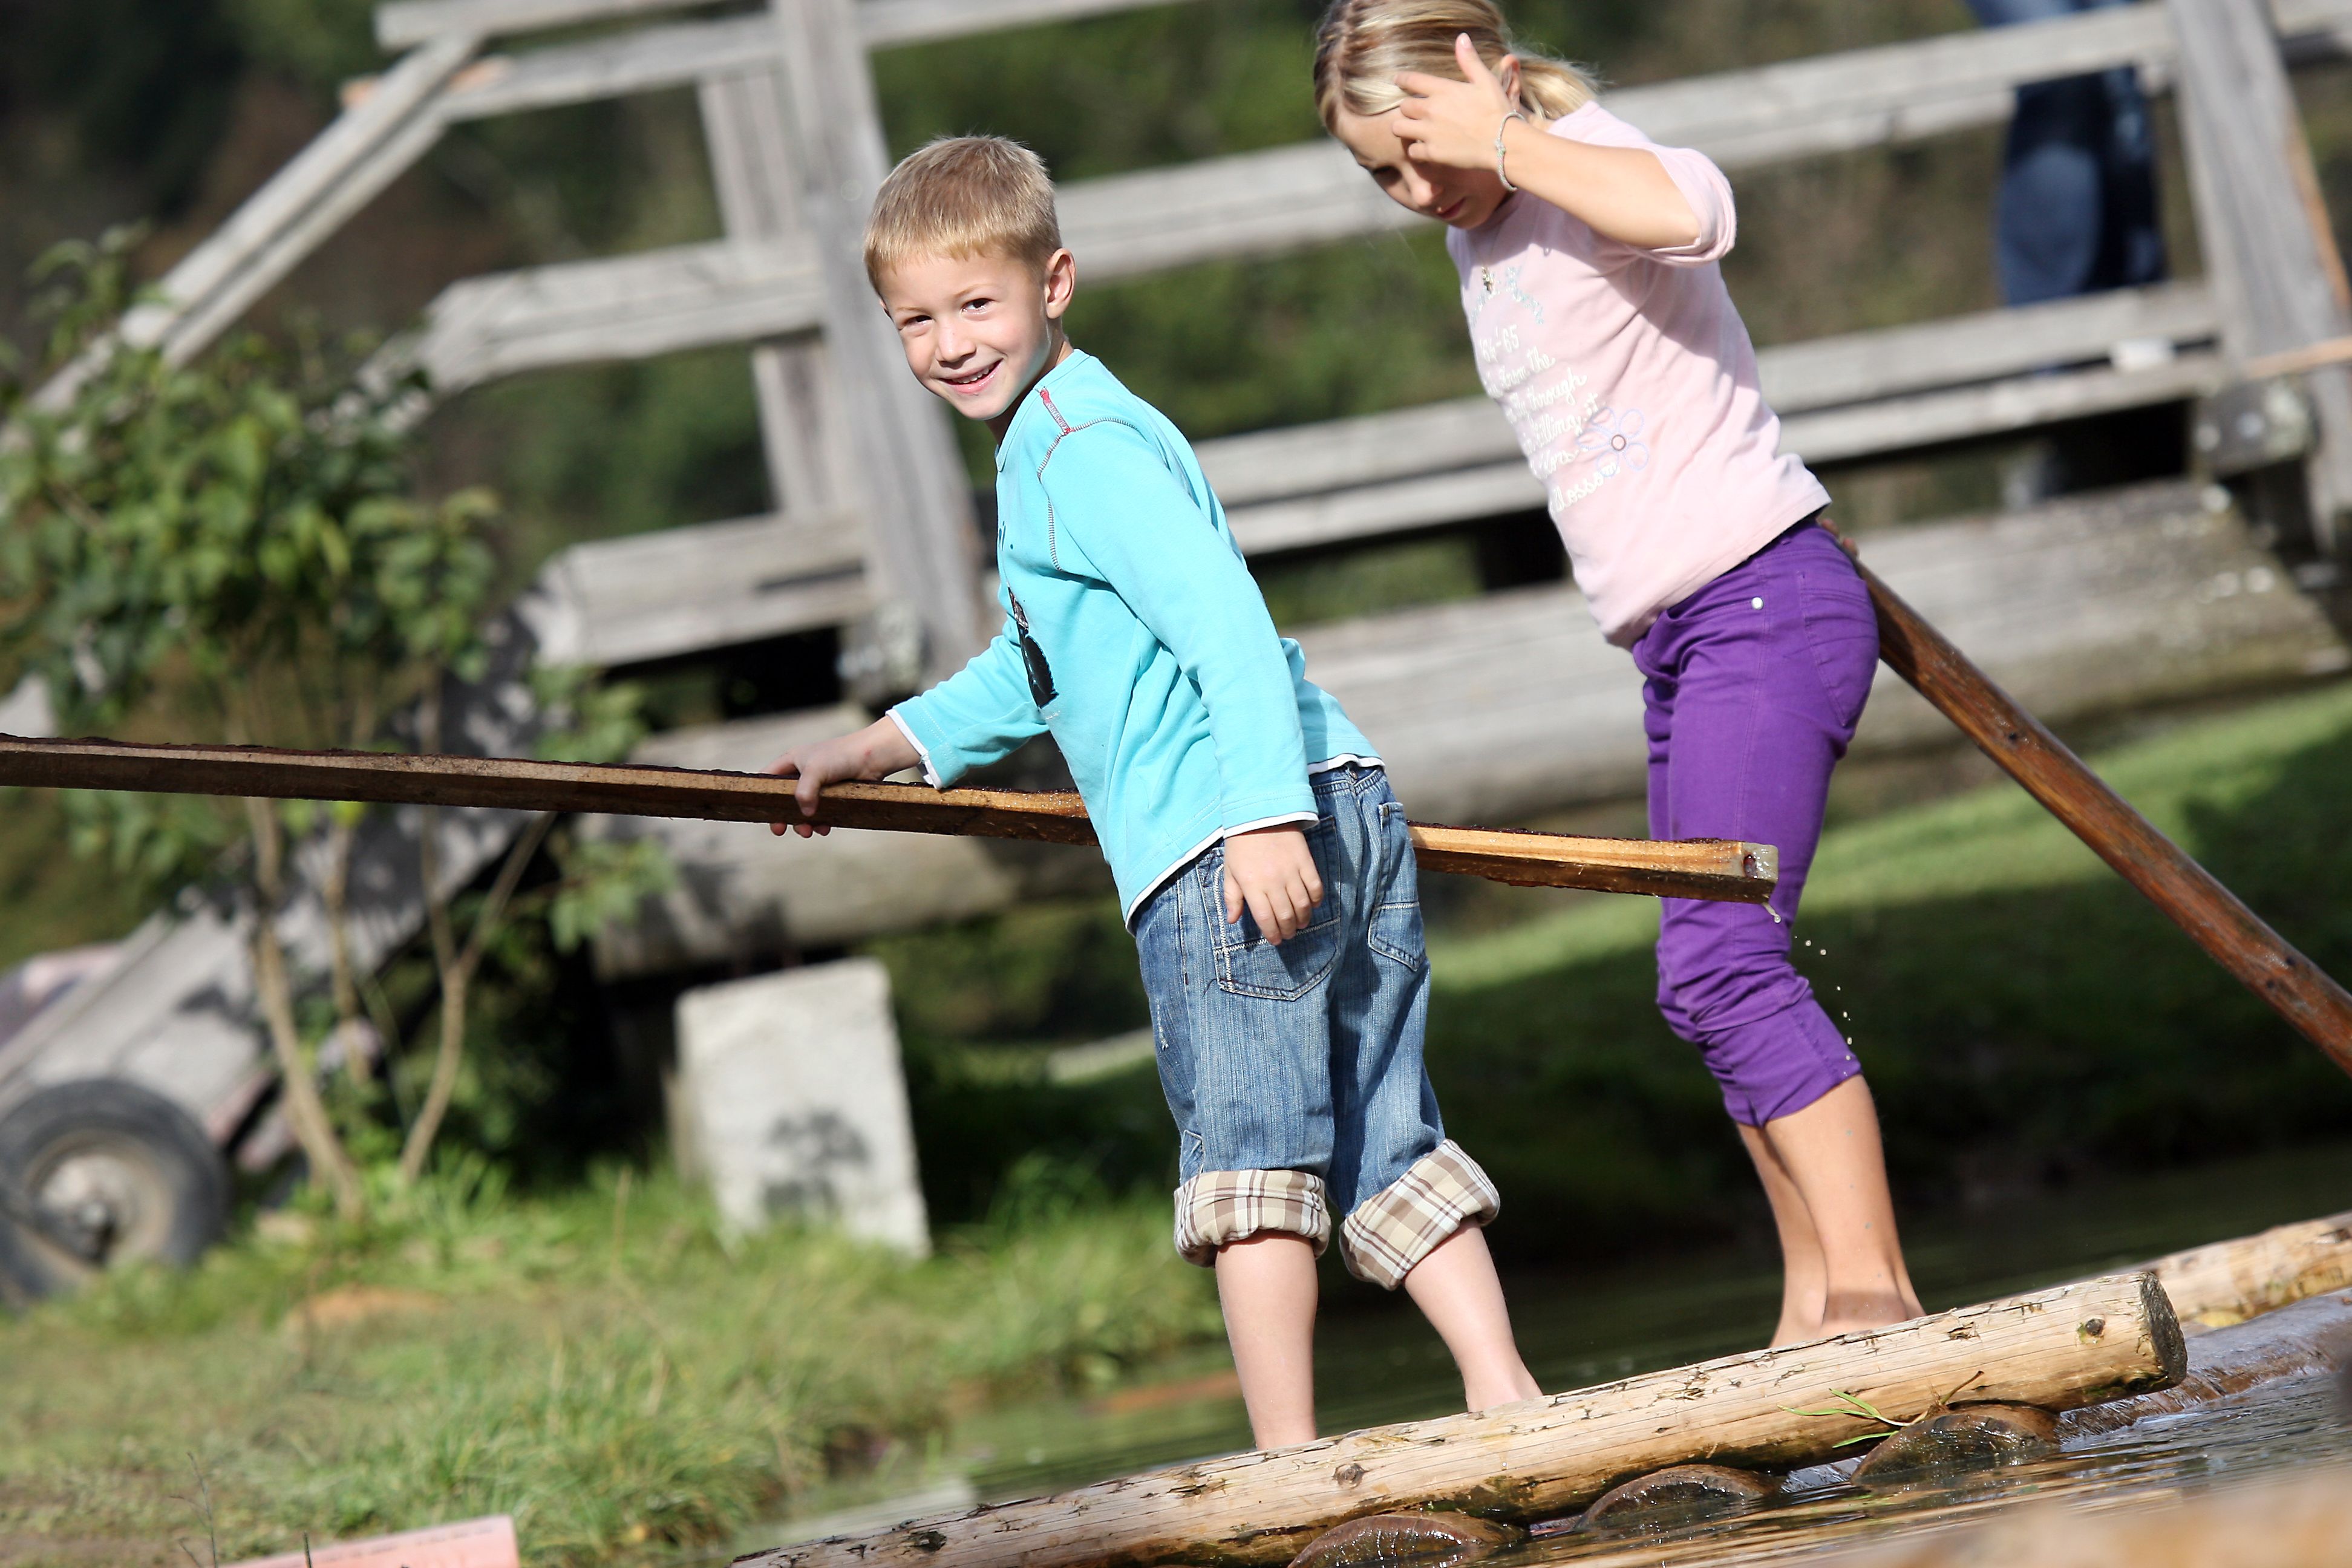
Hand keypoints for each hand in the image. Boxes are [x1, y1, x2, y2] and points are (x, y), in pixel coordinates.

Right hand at [767, 717, 919, 836]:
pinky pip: (822, 813)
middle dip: (784, 816)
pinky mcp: (834, 796)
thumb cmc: (842, 755)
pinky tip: (825, 828)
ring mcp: (818, 786)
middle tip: (781, 830)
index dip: (762, 796)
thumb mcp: (816, 770)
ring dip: (804, 823)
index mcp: (792, 761)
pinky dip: (821, 822)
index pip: (767, 779)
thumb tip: (804, 814)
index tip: (763, 814)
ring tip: (809, 832)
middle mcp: (802, 774)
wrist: (873, 756)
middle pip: (784, 800)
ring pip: (803, 810)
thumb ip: (805, 791)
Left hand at [1221, 825, 1324, 944]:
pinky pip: (1315, 887)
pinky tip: (1311, 905)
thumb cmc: (1241, 844)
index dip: (1272, 934)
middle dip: (1288, 930)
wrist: (1260, 813)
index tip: (1276, 940)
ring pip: (1302, 905)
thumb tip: (1232, 920)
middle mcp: (1273, 881)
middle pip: (1286, 915)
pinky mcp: (1306, 862)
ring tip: (1301, 924)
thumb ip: (1231, 896)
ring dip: (1303, 919)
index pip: (1266, 919)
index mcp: (1252, 885)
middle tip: (1288, 934)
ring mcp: (1291, 871)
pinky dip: (1315, 900)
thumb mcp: (1230, 870)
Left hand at [1394, 34, 1520, 173]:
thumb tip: (1461, 37)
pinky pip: (1412, 151)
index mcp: (1443, 90)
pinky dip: (1416, 151)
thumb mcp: (1486, 80)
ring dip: (1403, 127)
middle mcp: (1431, 110)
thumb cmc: (1497, 110)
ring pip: (1398, 128)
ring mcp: (1429, 132)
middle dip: (1407, 107)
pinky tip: (1424, 148)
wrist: (1504, 142)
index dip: (1402, 79)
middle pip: (1403, 106)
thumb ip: (1469, 60)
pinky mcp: (1432, 153)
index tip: (1398, 80)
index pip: (1411, 80)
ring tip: (1412, 129)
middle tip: (1414, 111)